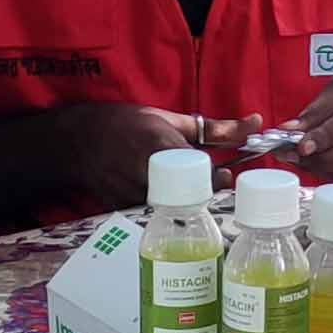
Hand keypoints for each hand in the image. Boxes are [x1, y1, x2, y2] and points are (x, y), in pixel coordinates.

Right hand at [79, 105, 228, 211]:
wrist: (77, 141)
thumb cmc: (126, 123)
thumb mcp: (170, 118)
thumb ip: (215, 127)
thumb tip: (255, 123)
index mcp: (162, 146)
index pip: (202, 173)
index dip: (219, 179)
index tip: (226, 176)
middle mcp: (148, 172)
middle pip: (190, 196)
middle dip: (204, 194)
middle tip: (209, 185)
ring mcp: (133, 194)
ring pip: (173, 209)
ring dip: (184, 203)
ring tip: (183, 189)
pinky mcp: (123, 209)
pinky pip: (154, 214)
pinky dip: (163, 208)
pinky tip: (162, 197)